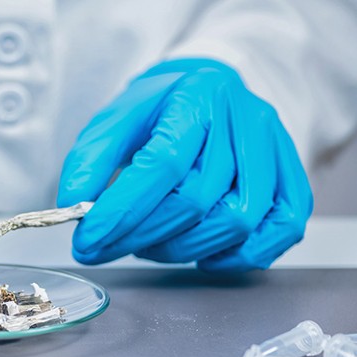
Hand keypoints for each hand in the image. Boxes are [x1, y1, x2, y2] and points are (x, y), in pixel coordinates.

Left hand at [58, 59, 311, 271]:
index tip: (87, 240)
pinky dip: (236, 256)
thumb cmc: (159, 112)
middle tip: (104, 246)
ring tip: (146, 243)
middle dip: (140, 236)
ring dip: (180, 248)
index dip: (122, 211)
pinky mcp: (291, 181)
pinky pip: (279, 232)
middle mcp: (244, 123)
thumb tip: (72, 204)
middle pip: (195, 200)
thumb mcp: (114, 121)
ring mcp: (275, 152)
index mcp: (196, 99)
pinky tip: (199, 253)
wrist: (209, 93)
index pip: (162, 164)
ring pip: (235, 222)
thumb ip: (88, 160)